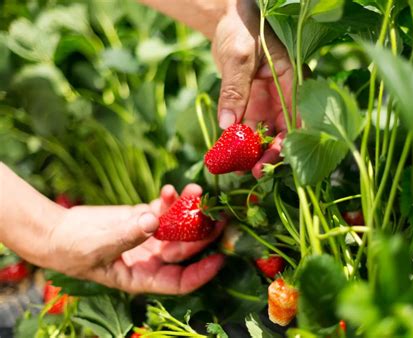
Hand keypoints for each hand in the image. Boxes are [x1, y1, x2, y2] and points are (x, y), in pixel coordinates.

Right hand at [47, 184, 224, 294]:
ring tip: (195, 190)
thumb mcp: (99, 246)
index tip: (220, 258)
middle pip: (185, 250)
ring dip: (188, 210)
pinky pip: (163, 210)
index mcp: (143, 276)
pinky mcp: (142, 218)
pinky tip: (171, 189)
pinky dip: (169, 200)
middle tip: (218, 214)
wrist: (56, 232)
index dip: (201, 272)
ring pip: (177, 227)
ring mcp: (148, 238)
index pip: (179, 281)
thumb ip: (127, 234)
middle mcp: (151, 259)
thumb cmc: (73, 249)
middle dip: (203, 234)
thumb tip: (154, 220)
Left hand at [212, 0, 293, 177]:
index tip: (274, 159)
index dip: (290, 142)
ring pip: (264, 135)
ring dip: (252, 153)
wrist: (228, 19)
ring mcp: (267, 102)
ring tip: (238, 170)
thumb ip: (235, 90)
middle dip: (269, 154)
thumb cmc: (242, 28)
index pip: (299, 119)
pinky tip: (228, 157)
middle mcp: (284, 96)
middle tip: (254, 173)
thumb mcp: (239, 57)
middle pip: (283, 132)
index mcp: (293, 82)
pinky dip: (237, 143)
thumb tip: (228, 126)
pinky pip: (246, 129)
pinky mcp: (251, 105)